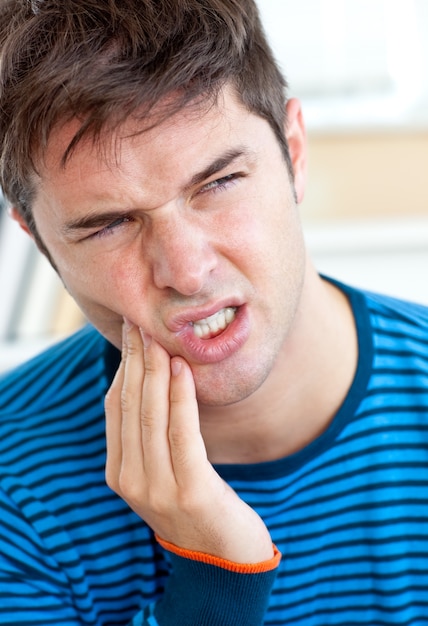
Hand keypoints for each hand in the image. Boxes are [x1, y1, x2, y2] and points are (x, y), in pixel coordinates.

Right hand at [105, 322, 272, 563]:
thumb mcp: (165, 470)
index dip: (123, 367)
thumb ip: (152, 435)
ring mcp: (158, 489)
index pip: (115, 408)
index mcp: (120, 474)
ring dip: (156, 371)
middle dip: (136, 360)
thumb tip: (152, 379)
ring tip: (161, 337)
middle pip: (130, 406)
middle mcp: (132, 481)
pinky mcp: (190, 491)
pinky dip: (181, 397)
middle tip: (142, 323)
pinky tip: (183, 369)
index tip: (132, 334)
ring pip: (151, 415)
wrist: (225, 560)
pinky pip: (182, 433)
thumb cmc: (198, 506)